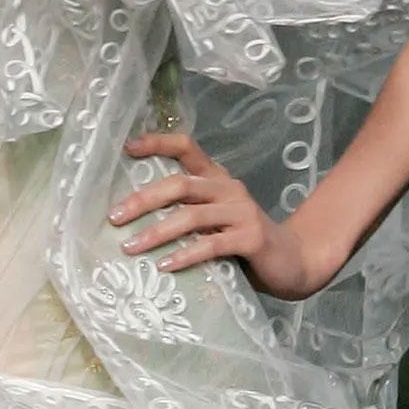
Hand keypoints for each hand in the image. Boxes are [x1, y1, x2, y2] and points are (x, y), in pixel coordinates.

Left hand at [110, 131, 342, 301]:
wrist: (293, 262)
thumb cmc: (244, 243)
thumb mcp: (214, 221)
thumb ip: (186, 213)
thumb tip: (132, 221)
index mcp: (217, 179)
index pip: (187, 148)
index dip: (157, 143)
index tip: (127, 147)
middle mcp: (228, 188)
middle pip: (180, 184)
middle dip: (142, 199)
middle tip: (114, 217)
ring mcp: (241, 212)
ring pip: (191, 216)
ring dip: (156, 232)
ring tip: (130, 247)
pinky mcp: (251, 238)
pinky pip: (211, 245)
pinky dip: (185, 255)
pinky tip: (164, 265)